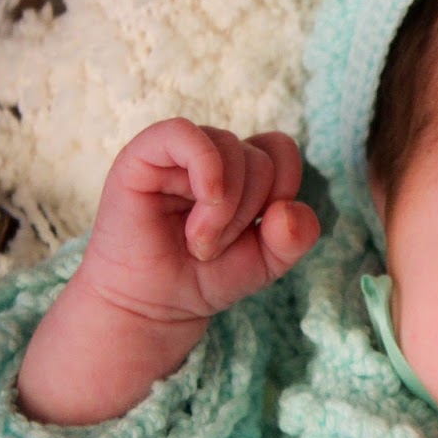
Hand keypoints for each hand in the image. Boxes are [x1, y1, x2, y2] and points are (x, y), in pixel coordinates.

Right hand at [16, 117, 319, 424]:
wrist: (153, 304)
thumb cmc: (207, 276)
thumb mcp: (268, 261)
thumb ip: (296, 236)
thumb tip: (288, 209)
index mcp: (242, 169)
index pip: (281, 150)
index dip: (283, 189)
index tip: (258, 230)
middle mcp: (211, 155)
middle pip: (259, 158)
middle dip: (247, 212)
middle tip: (213, 249)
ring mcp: (176, 153)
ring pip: (228, 147)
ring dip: (223, 207)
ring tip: (198, 242)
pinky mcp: (141, 156)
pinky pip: (181, 133)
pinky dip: (206, 166)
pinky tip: (205, 199)